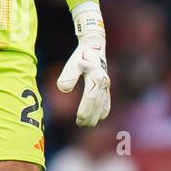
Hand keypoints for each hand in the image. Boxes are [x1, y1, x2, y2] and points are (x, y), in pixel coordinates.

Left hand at [57, 5, 110, 126]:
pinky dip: (103, 110)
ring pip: (103, 104)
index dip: (86, 108)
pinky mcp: (106, 86)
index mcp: (96, 77)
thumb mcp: (74, 62)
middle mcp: (104, 82)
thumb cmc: (82, 55)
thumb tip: (63, 89)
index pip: (91, 97)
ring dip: (96, 115)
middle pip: (97, 103)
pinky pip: (107, 101)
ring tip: (87, 124)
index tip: (78, 118)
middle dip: (90, 116)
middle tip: (81, 125)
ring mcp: (106, 85)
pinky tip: (99, 117)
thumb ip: (68, 75)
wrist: (94, 45)